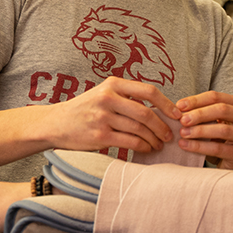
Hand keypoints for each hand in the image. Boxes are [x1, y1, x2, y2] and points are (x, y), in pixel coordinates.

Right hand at [41, 77, 181, 154]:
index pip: (148, 91)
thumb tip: (161, 109)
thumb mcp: (104, 93)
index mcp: (113, 84)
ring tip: (159, 144)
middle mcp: (108, 98)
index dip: (166, 104)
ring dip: (154, 139)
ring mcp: (103, 117)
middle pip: (146, 112)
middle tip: (170, 135)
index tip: (176, 115)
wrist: (55, 123)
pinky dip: (143, 147)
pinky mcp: (99, 136)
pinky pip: (130, 142)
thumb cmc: (86, 109)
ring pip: (139, 129)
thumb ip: (127, 96)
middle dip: (162, 126)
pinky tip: (147, 149)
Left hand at [175, 91, 232, 169]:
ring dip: (199, 130)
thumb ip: (203, 112)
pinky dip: (199, 146)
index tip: (179, 105)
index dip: (197, 100)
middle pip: (222, 110)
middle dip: (199, 114)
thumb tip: (180, 109)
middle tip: (182, 120)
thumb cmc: (223, 136)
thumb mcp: (216, 120)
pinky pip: (218, 149)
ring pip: (222, 129)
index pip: (217, 97)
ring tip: (183, 132)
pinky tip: (185, 145)